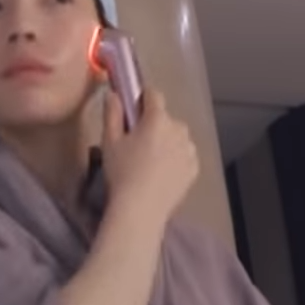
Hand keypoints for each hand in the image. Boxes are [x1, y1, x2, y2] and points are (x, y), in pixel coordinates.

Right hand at [102, 88, 198, 222]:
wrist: (141, 209)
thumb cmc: (122, 173)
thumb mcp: (109, 141)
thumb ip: (112, 113)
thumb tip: (114, 94)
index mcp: (157, 119)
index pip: (153, 94)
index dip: (141, 99)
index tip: (132, 112)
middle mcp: (178, 129)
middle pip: (165, 118)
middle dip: (153, 124)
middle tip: (137, 144)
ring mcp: (189, 149)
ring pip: (177, 136)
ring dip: (167, 141)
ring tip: (150, 163)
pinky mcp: (194, 168)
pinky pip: (184, 154)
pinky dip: (175, 158)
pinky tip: (161, 174)